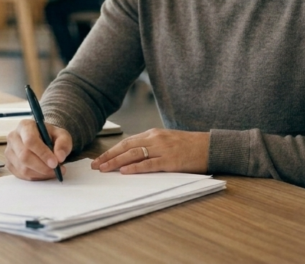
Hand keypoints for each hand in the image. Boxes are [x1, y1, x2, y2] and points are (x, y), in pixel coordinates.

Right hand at [5, 119, 72, 180]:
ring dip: (40, 173)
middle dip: (42, 167)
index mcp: (25, 126)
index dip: (42, 153)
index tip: (55, 163)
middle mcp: (13, 137)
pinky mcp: (9, 163)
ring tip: (54, 171)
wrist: (42, 139)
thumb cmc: (51, 136)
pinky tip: (44, 173)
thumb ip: (63, 144)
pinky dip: (35, 177)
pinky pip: (21, 175)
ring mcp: (9, 151)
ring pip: (23, 168)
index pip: (30, 140)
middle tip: (57, 170)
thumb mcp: (62, 135)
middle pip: (24, 156)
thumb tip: (60, 157)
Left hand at [91, 129, 209, 174]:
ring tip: (104, 168)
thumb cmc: (188, 146)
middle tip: (95, 166)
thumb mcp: (166, 141)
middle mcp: (155, 139)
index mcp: (153, 134)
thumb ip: (151, 146)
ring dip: (116, 162)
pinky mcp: (170, 160)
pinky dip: (135, 167)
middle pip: (126, 147)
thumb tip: (132, 157)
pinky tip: (125, 171)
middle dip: (108, 156)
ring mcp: (162, 149)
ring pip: (134, 154)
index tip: (98, 159)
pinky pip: (149, 164)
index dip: (111, 151)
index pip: (126, 142)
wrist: (210, 146)